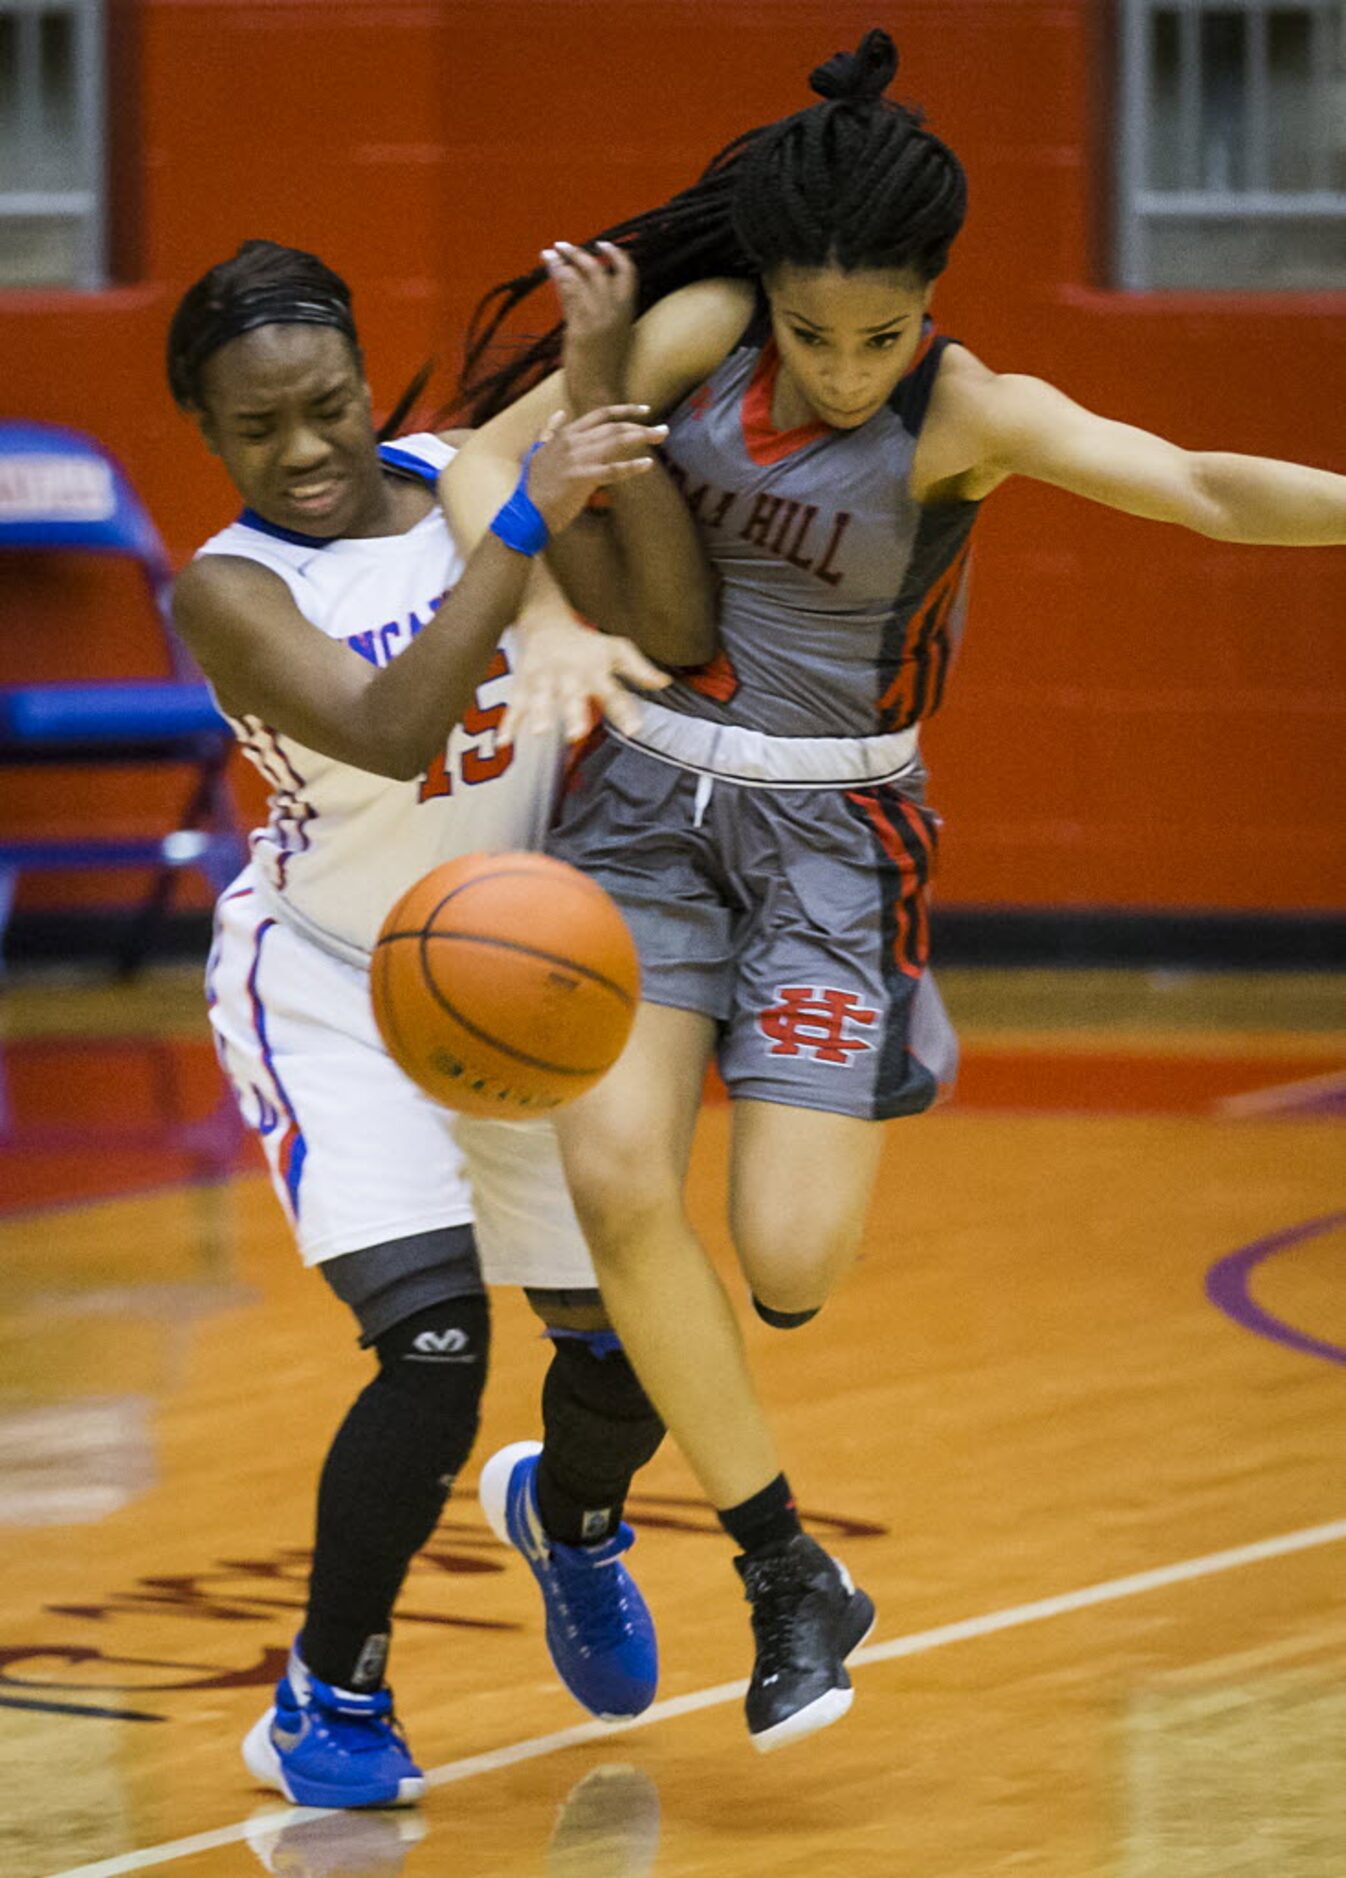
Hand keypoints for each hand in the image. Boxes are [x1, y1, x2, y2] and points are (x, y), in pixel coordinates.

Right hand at [501, 612, 669, 744]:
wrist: (546, 622)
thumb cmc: (586, 643)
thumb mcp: (617, 650)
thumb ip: (639, 669)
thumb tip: (663, 683)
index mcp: (594, 670)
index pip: (613, 693)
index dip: (624, 711)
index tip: (634, 730)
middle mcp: (569, 675)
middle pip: (572, 697)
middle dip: (574, 714)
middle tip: (578, 734)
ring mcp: (544, 680)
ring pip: (542, 700)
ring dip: (540, 715)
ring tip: (540, 731)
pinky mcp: (523, 685)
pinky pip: (515, 707)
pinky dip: (508, 724)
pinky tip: (504, 743)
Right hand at [524, 404, 667, 536]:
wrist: (527, 512)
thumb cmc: (535, 486)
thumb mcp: (537, 451)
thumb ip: (548, 431)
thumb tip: (559, 413)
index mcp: (565, 434)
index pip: (600, 414)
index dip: (625, 410)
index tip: (645, 410)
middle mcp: (573, 441)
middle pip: (614, 427)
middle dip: (641, 426)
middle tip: (663, 430)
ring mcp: (578, 458)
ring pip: (616, 442)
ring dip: (642, 438)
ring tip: (660, 438)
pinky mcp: (582, 477)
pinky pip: (613, 470)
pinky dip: (632, 466)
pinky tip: (648, 465)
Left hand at [542, 239, 637, 414]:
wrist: (600, 395)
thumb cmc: (603, 370)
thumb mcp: (607, 335)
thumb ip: (598, 310)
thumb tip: (578, 287)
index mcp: (627, 312)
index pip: (628, 273)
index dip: (616, 254)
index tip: (601, 244)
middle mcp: (615, 311)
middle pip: (599, 269)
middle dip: (580, 253)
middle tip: (562, 245)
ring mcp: (598, 318)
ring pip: (581, 276)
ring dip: (563, 260)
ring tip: (549, 253)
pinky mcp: (580, 327)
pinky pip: (569, 291)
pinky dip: (558, 274)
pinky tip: (549, 267)